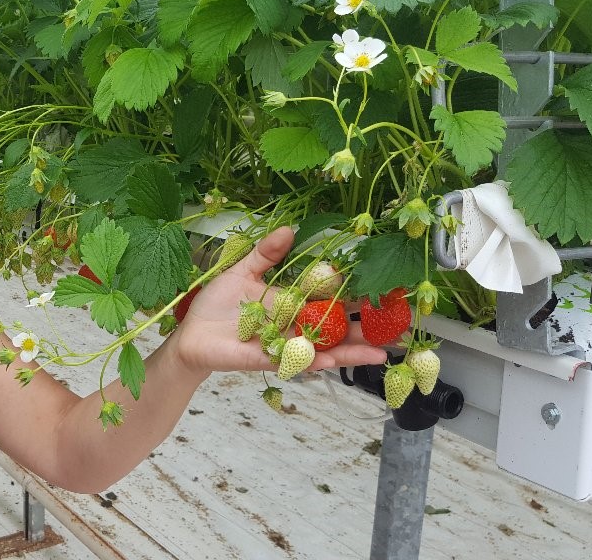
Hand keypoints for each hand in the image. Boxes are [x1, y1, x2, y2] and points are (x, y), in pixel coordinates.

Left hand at [172, 227, 386, 374]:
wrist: (191, 334)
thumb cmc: (217, 305)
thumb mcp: (243, 271)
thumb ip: (267, 254)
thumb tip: (291, 230)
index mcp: (294, 304)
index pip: (333, 302)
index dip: (358, 299)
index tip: (388, 293)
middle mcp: (296, 327)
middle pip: (338, 330)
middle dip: (368, 331)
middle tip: (400, 330)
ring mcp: (285, 346)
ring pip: (325, 351)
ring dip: (351, 353)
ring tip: (381, 354)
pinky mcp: (268, 359)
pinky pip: (295, 362)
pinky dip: (314, 361)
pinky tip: (334, 361)